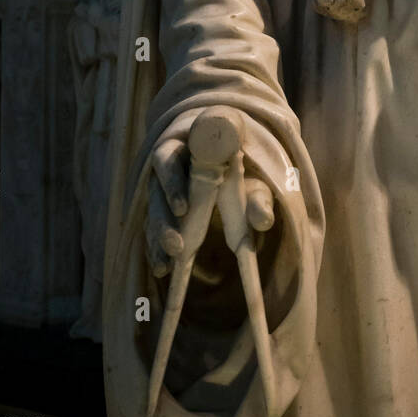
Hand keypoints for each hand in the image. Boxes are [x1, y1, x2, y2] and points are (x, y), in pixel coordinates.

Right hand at [145, 127, 275, 278]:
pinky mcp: (161, 211)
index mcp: (181, 147)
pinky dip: (155, 249)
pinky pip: (152, 230)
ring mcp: (160, 191)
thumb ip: (258, 196)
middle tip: (177, 247)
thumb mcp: (250, 174)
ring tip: (165, 267)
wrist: (227, 158)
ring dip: (157, 241)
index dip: (172, 185)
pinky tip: (161, 268)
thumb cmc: (238, 164)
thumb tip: (264, 221)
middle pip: (156, 194)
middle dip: (164, 223)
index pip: (168, 161)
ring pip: (152, 215)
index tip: (184, 209)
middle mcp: (164, 169)